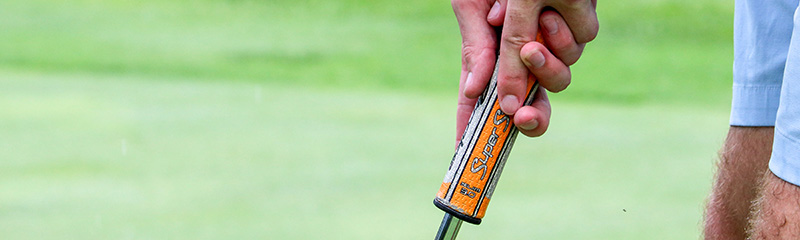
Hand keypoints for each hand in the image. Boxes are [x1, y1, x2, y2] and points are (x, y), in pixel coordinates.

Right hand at [453, 0, 597, 143]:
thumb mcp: (472, 9)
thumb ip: (475, 48)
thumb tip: (473, 92)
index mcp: (490, 59)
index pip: (479, 103)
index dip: (474, 129)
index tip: (468, 152)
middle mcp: (521, 60)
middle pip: (532, 107)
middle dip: (531, 119)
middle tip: (523, 117)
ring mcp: (550, 48)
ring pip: (558, 79)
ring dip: (546, 69)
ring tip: (532, 47)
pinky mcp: (573, 29)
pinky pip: (575, 46)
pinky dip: (560, 37)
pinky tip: (548, 15)